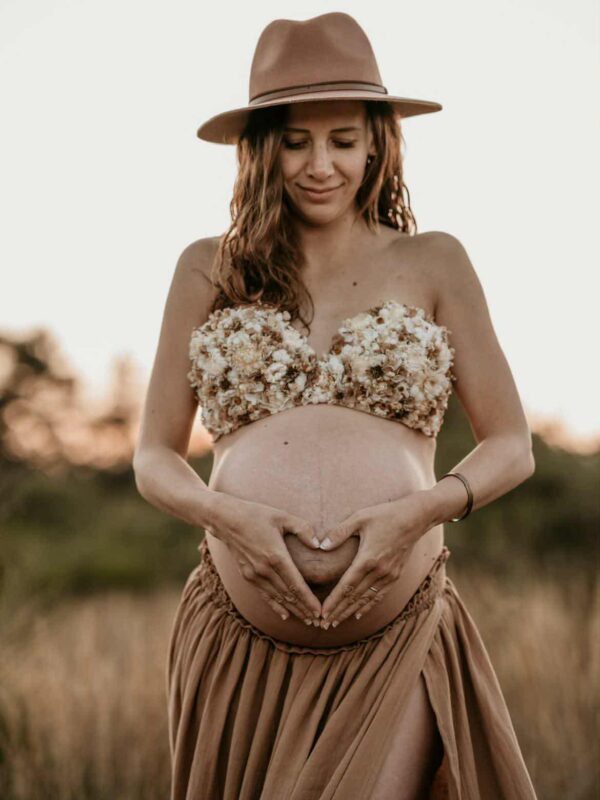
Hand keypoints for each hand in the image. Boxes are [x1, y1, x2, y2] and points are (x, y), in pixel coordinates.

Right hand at [205, 494, 322, 623]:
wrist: (226, 519)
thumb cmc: (256, 514)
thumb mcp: (282, 516)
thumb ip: (303, 529)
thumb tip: (318, 544)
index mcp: (276, 556)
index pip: (296, 585)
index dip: (309, 600)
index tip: (320, 611)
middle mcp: (264, 570)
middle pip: (288, 595)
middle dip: (304, 610)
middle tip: (319, 622)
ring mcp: (254, 574)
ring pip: (277, 598)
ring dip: (293, 610)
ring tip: (307, 620)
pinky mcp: (247, 575)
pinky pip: (264, 595)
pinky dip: (276, 606)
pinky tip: (285, 615)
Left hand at [317, 491, 430, 626]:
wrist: (415, 517)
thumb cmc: (385, 514)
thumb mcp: (360, 517)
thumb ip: (339, 532)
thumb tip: (322, 546)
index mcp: (368, 558)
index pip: (347, 585)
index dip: (334, 601)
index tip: (323, 613)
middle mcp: (379, 571)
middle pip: (355, 596)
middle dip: (339, 611)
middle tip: (324, 624)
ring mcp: (389, 574)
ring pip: (367, 599)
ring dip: (351, 612)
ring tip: (337, 622)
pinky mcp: (396, 575)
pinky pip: (379, 595)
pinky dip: (368, 606)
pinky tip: (359, 613)